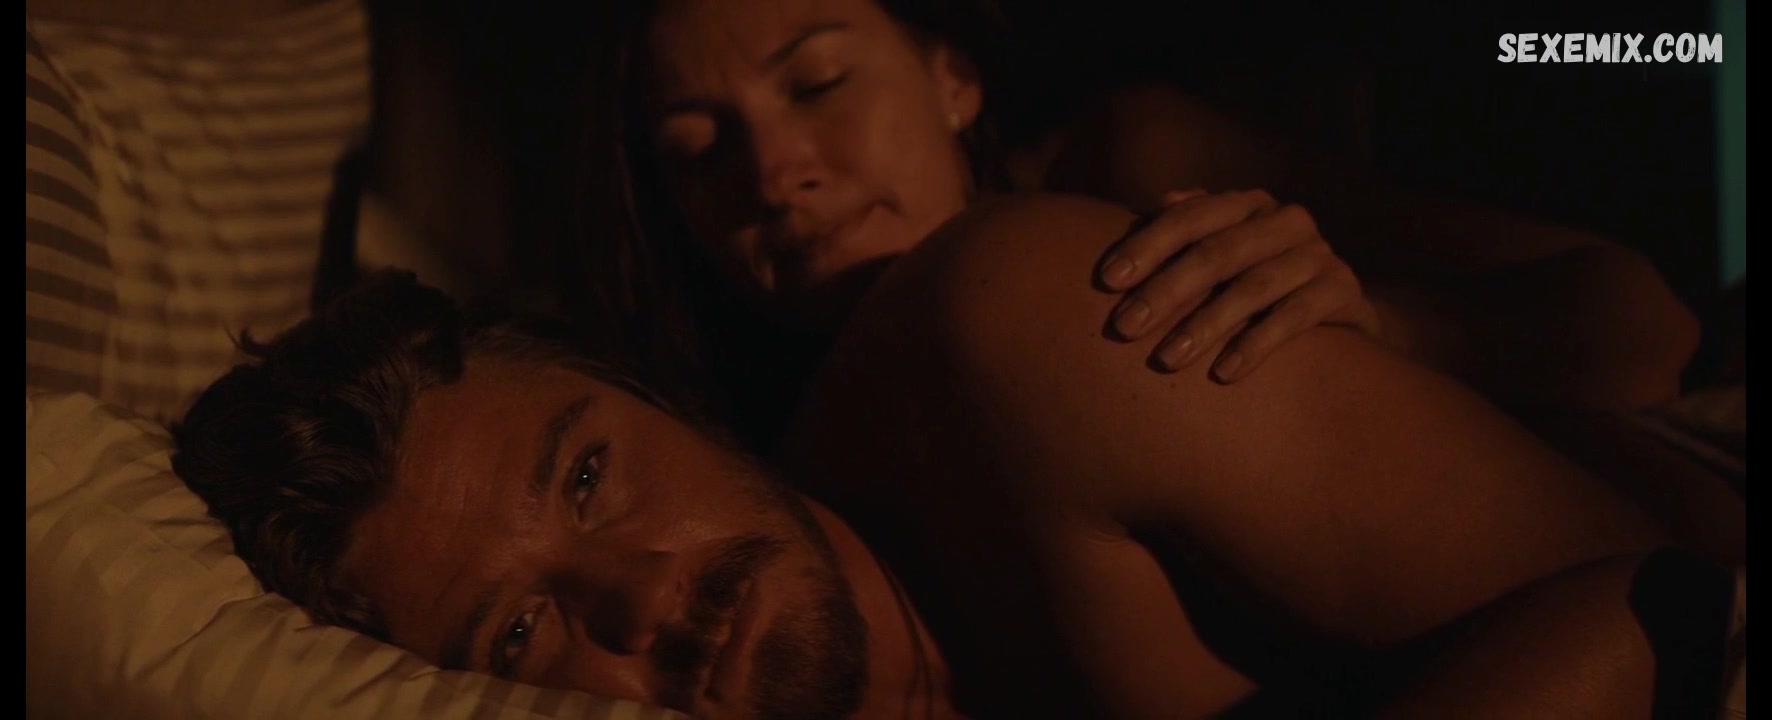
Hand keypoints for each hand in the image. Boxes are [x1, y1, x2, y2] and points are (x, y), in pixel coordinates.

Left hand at [1098, 189, 1379, 381]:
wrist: (1338, 317)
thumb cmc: (1257, 285)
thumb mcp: (1221, 259)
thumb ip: (1189, 233)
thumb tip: (1161, 202)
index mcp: (1246, 205)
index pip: (1189, 217)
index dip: (1146, 246)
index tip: (1106, 281)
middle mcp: (1285, 220)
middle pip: (1216, 253)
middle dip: (1165, 291)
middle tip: (1123, 327)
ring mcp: (1319, 253)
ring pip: (1254, 287)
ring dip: (1205, 324)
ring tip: (1166, 360)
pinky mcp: (1344, 290)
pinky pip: (1296, 316)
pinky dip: (1257, 344)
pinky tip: (1223, 373)